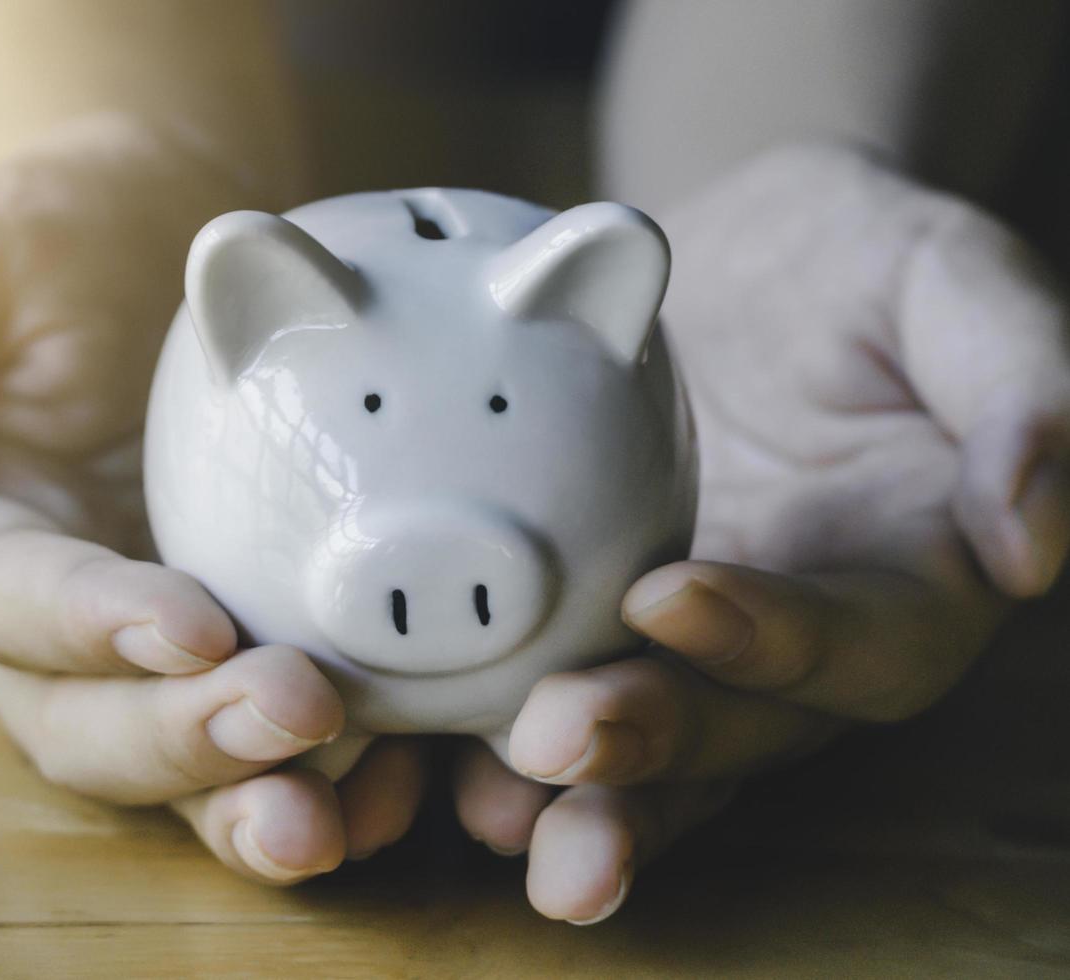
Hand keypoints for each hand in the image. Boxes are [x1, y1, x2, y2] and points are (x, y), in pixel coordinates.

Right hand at [0, 113, 425, 882]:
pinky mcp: (256, 633)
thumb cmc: (44, 238)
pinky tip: (405, 775)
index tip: (193, 626)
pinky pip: (282, 734)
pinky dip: (341, 773)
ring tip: (348, 808)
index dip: (92, 629)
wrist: (176, 231)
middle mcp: (55, 624)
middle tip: (298, 712)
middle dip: (188, 740)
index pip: (13, 608)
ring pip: (187, 763)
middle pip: (96, 725)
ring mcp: (161, 638)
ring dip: (259, 797)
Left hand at [456, 143, 1069, 922]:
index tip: (670, 594)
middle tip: (555, 742)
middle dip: (654, 743)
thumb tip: (1033, 541)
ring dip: (579, 790)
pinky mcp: (608, 624)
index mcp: (906, 580)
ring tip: (500, 810)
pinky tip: (439, 760)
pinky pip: (569, 689)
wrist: (737, 264)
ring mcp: (698, 644)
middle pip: (742, 727)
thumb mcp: (952, 281)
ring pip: (654, 745)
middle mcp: (803, 641)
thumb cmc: (860, 262)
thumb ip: (1018, 384)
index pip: (858, 642)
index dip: (775, 637)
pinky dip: (508, 741)